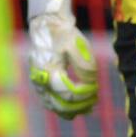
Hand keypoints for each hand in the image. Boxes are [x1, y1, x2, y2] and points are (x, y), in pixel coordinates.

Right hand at [27, 0, 97, 119]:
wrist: (47, 27)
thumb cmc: (64, 33)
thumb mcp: (78, 45)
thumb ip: (85, 66)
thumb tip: (91, 84)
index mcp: (49, 70)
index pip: (68, 92)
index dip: (84, 94)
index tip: (96, 90)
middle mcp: (41, 80)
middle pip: (62, 104)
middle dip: (81, 104)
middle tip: (95, 101)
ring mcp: (39, 84)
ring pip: (56, 106)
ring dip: (74, 109)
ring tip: (90, 107)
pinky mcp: (41, 85)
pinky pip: (51, 103)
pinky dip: (65, 108)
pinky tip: (79, 108)